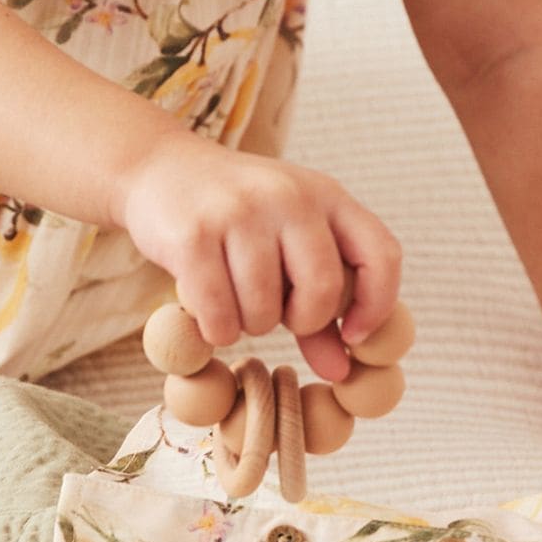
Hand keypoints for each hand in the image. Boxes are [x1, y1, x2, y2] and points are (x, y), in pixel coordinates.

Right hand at [116, 140, 400, 380]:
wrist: (159, 168)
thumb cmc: (235, 217)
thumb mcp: (287, 244)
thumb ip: (319, 307)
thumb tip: (341, 372)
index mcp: (326, 194)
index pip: (381, 255)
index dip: (376, 305)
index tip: (352, 335)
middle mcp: (288, 196)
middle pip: (323, 290)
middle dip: (302, 320)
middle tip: (277, 313)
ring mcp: (239, 212)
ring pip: (266, 310)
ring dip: (250, 324)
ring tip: (234, 299)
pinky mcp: (193, 236)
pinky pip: (219, 315)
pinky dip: (216, 329)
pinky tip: (208, 310)